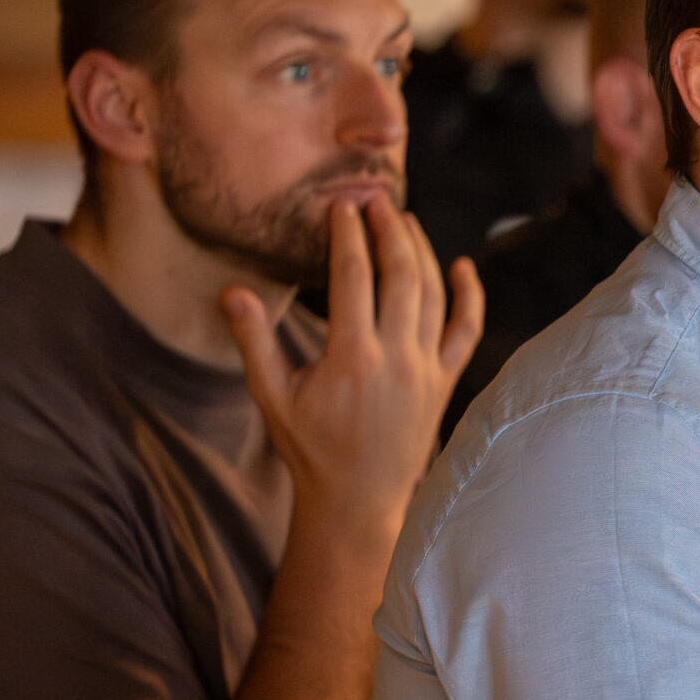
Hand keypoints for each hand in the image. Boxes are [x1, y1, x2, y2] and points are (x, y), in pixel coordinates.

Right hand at [222, 196, 483, 540]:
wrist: (359, 500)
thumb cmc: (310, 448)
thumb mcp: (273, 396)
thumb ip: (254, 341)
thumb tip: (231, 291)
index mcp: (352, 358)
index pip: (353, 279)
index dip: (348, 237)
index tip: (342, 207)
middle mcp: (397, 358)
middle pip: (401, 276)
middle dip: (390, 231)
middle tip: (377, 199)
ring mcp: (427, 369)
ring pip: (434, 295)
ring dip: (423, 253)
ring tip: (405, 221)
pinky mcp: (446, 382)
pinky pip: (466, 331)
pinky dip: (469, 296)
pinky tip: (462, 266)